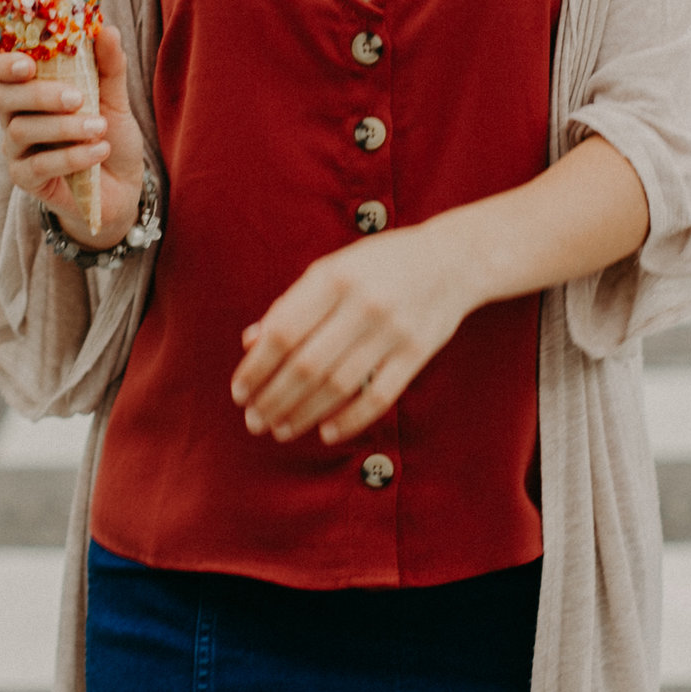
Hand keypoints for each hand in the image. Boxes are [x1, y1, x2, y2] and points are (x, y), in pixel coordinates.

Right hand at [0, 24, 147, 246]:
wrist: (123, 184)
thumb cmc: (108, 133)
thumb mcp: (115, 96)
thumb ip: (109, 64)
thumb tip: (107, 29)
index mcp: (26, 87)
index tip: (27, 64)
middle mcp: (13, 116)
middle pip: (0, 97)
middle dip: (38, 94)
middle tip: (77, 97)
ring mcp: (16, 150)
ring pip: (20, 131)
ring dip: (64, 127)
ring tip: (99, 127)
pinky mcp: (26, 179)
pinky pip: (38, 165)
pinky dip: (72, 156)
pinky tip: (100, 151)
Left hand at [230, 222, 482, 446]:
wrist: (452, 259)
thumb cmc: (379, 264)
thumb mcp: (332, 268)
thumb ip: (292, 304)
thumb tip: (250, 342)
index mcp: (333, 277)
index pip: (283, 332)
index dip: (256, 367)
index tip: (238, 392)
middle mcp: (362, 303)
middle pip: (307, 365)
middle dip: (273, 399)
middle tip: (253, 422)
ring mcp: (392, 330)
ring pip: (338, 386)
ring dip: (303, 414)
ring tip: (280, 429)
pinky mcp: (417, 353)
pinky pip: (378, 396)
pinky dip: (349, 419)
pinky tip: (326, 432)